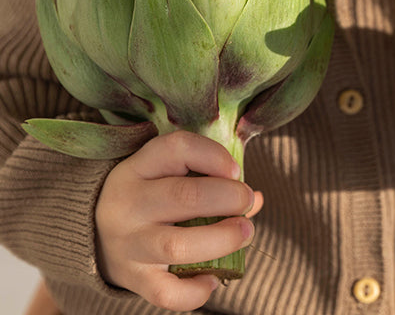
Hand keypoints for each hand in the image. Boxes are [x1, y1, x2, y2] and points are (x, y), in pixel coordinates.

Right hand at [95, 130, 261, 311]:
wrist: (92, 235)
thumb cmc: (149, 196)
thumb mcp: (167, 174)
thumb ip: (209, 179)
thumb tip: (256, 199)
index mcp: (137, 168)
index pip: (177, 148)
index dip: (214, 155)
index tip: (235, 169)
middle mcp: (128, 205)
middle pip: (183, 196)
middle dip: (228, 197)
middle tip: (246, 200)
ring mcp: (128, 245)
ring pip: (176, 246)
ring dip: (222, 239)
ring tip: (244, 232)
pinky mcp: (134, 280)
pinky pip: (166, 293)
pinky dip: (197, 290)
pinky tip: (214, 278)